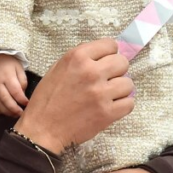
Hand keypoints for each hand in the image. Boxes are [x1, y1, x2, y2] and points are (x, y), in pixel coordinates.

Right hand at [0, 54, 28, 116]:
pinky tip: (2, 112)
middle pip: (6, 100)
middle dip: (15, 109)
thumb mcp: (18, 67)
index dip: (22, 100)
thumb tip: (23, 94)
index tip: (27, 103)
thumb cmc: (7, 62)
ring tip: (14, 115)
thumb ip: (22, 80)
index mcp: (7, 76)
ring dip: (6, 112)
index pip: (16, 92)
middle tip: (21, 113)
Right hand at [14, 38, 133, 153]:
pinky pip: (129, 103)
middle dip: (116, 70)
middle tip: (106, 79)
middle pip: (122, 62)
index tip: (105, 61)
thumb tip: (102, 55)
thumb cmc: (48, 99)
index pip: (110, 44)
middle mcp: (91, 72)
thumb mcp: (58, 68)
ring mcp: (101, 93)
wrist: (43, 128)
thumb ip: (80, 59)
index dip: (109, 53)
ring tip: (107, 95)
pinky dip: (122, 105)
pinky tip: (110, 106)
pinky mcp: (107, 113)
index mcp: (77, 57)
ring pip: (128, 83)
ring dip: (120, 89)